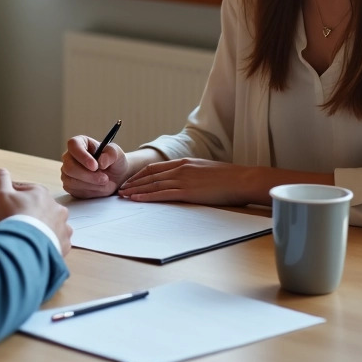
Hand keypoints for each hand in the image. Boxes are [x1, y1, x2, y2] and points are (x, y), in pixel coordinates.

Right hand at [0, 168, 71, 254]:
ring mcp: (63, 227)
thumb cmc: (12, 218)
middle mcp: (57, 208)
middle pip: (42, 210)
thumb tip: (0, 171)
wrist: (23, 245)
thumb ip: (1, 179)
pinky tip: (37, 248)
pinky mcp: (64, 244)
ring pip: (52, 226)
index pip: (28, 194)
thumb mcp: (1, 194)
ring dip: (43, 230)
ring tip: (29, 239)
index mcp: (42, 193)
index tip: (8, 211)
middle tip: (18, 226)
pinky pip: (57, 243)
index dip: (16, 202)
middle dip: (32, 216)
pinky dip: (49, 245)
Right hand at [60, 135, 131, 197]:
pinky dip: (90, 191)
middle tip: (105, 178)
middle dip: (89, 176)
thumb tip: (101, 162)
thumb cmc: (114, 162)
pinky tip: (99, 188)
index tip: (95, 166)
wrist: (116, 177)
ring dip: (91, 185)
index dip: (82, 156)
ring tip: (105, 182)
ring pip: (71, 181)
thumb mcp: (117, 154)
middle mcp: (69, 157)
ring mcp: (67, 172)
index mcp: (80, 143)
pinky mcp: (69, 186)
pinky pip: (74, 191)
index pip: (73, 145)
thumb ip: (111, 154)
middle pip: (70, 167)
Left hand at [117, 157, 256, 206]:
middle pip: (150, 176)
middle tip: (120, 189)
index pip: (156, 167)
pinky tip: (137, 199)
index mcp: (184, 162)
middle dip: (134, 183)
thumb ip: (192, 173)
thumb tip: (185, 180)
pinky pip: (162, 194)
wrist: (241, 180)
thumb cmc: (228, 178)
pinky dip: (147, 197)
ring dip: (136, 190)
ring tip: (124, 196)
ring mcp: (183, 179)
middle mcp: (180, 169)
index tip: (131, 181)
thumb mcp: (206, 170)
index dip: (141, 175)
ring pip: (153, 185)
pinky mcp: (187, 192)